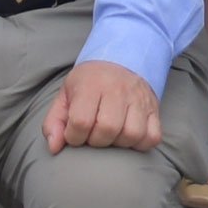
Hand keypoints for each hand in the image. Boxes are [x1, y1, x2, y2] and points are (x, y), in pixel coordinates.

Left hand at [45, 59, 167, 154]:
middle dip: (96, 141)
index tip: (74, 134)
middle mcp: (118, 90)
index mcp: (92, 85)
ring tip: (110, 136)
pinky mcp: (154, 109)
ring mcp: (139, 99)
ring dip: (118, 143)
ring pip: (132, 134)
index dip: (74, 136)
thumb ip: (54, 122)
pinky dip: (140, 143)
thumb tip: (54, 147)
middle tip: (92, 135)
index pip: (81, 121)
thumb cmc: (89, 82)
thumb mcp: (65, 95)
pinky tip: (127, 137)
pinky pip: (152, 137)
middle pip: (107, 129)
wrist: (120, 59)